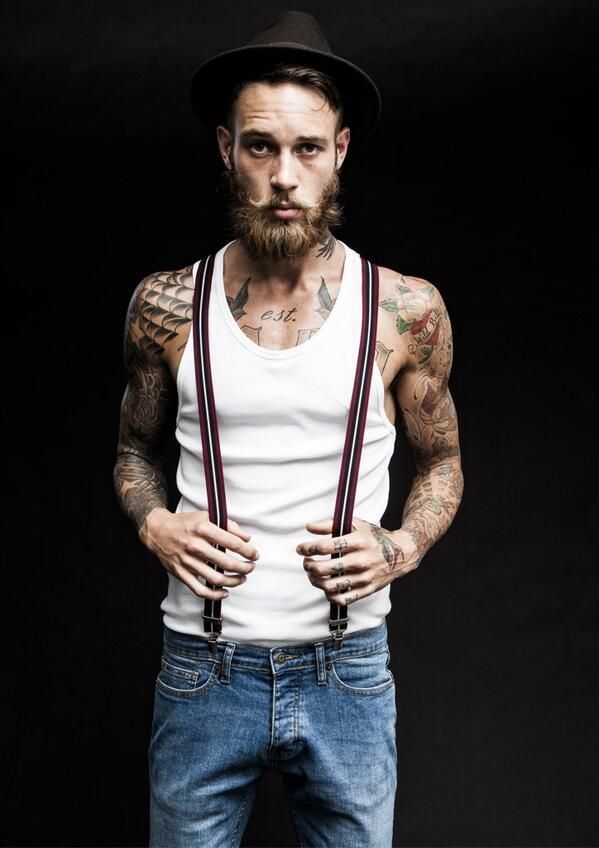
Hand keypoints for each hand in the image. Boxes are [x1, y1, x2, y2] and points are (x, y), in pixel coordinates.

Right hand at [140, 507, 258, 599]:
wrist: (157, 531)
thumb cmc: (186, 523)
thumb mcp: (207, 516)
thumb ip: (229, 525)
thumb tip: (247, 538)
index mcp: (203, 529)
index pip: (232, 543)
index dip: (248, 551)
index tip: (255, 554)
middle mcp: (195, 546)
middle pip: (226, 563)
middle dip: (244, 567)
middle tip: (251, 567)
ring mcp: (187, 562)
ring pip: (216, 579)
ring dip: (234, 581)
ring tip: (243, 578)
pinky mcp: (181, 573)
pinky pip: (200, 590)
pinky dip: (215, 595)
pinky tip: (225, 592)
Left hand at [296, 516, 419, 605]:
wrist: (401, 553)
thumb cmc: (374, 537)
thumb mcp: (355, 525)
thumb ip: (330, 525)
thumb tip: (309, 527)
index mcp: (358, 542)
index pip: (325, 547)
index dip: (308, 548)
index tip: (301, 548)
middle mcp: (361, 561)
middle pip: (324, 568)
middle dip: (309, 565)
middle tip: (306, 562)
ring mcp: (364, 578)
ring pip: (330, 586)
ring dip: (315, 581)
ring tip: (313, 574)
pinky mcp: (366, 590)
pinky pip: (342, 599)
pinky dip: (329, 595)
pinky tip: (327, 586)